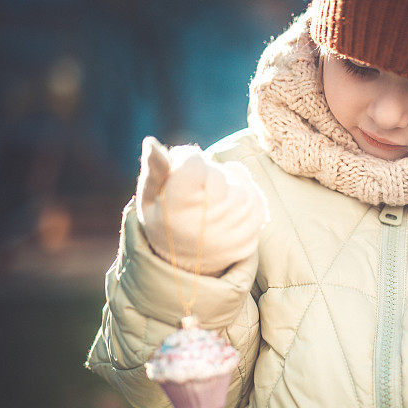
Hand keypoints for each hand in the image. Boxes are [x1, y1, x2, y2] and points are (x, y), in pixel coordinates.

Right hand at [135, 136, 269, 275]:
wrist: (184, 264)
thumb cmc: (165, 220)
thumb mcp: (150, 196)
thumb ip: (155, 168)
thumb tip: (152, 143)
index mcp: (175, 211)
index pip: (196, 165)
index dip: (190, 161)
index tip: (182, 172)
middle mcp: (204, 227)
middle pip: (220, 176)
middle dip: (210, 175)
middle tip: (197, 188)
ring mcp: (229, 237)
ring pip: (241, 189)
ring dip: (229, 186)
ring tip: (211, 198)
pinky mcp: (248, 242)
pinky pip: (256, 204)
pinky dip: (245, 197)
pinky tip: (228, 205)